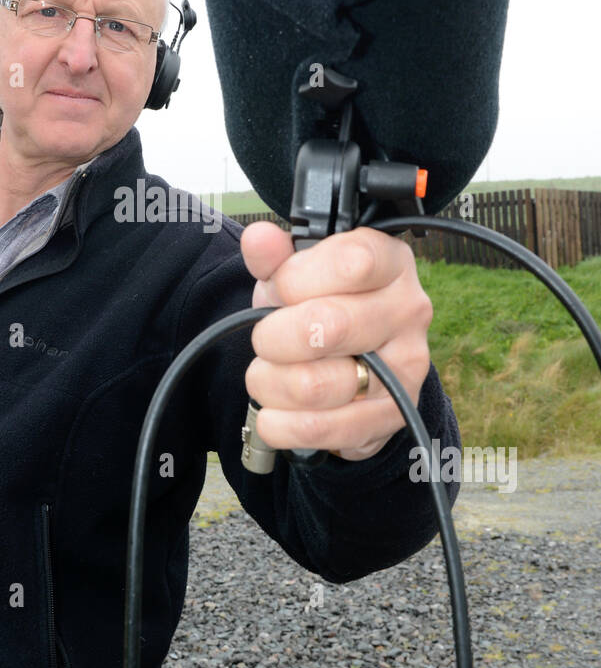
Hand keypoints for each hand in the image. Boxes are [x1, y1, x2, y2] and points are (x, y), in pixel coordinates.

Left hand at [240, 222, 433, 461]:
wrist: (355, 365)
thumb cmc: (323, 306)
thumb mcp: (296, 274)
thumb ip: (275, 257)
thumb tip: (259, 239)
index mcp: (391, 263)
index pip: (351, 263)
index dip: (296, 279)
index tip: (280, 288)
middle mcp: (408, 312)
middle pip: (328, 327)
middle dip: (273, 336)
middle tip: (265, 339)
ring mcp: (406, 368)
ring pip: (315, 384)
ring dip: (271, 382)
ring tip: (268, 375)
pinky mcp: (392, 416)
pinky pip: (321, 428)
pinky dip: (282, 424)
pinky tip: (276, 412)